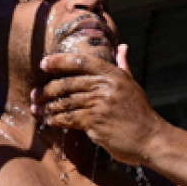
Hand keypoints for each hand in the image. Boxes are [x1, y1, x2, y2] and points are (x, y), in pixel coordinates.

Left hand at [35, 45, 165, 165]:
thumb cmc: (140, 113)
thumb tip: (123, 47)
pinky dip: (56, 119)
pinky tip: (49, 121)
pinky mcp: (96, 122)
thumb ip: (123, 66)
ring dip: (48, 107)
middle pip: (68, 84)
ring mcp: (101, 104)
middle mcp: (106, 86)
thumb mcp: (132, 85)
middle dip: (47, 90)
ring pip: (66, 102)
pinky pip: (69, 118)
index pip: (81, 62)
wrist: (151, 138)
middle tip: (34, 95)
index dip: (59, 61)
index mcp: (113, 74)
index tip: (44, 64)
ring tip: (38, 109)